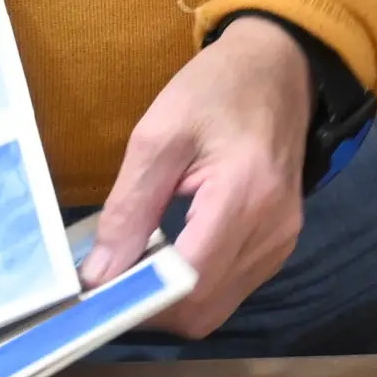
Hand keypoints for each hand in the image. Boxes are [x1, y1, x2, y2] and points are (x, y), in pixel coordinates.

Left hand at [80, 15, 311, 336]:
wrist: (280, 67)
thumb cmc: (218, 88)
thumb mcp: (159, 134)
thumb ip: (129, 207)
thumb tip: (99, 274)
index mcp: (244, 196)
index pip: (189, 282)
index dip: (138, 300)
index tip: (94, 295)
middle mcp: (273, 232)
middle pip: (202, 309)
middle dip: (149, 308)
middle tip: (109, 282)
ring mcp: (282, 242)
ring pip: (215, 309)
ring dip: (170, 302)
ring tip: (136, 266)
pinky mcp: (281, 245)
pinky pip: (231, 290)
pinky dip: (194, 288)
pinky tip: (169, 258)